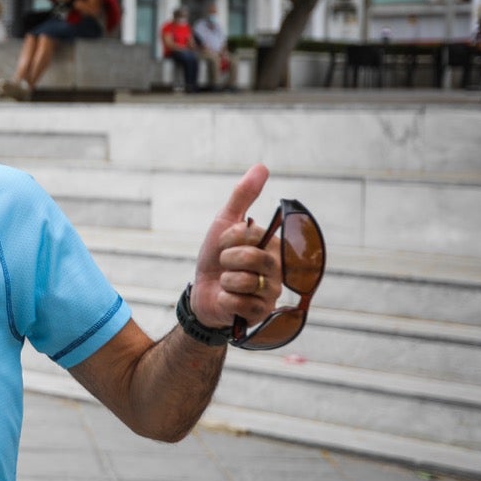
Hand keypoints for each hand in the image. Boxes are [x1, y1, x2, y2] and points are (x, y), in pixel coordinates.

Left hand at [190, 164, 281, 329]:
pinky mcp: (260, 314)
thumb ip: (243, 196)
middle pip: (252, 259)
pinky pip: (237, 303)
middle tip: (224, 265)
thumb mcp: (224, 224)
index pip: (251, 235)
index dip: (229, 238)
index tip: (224, 244)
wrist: (202, 292)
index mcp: (273, 246)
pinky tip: (227, 299)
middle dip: (227, 259)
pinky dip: (224, 299)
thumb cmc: (216, 257)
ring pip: (243, 282)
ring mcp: (271, 293)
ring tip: (226, 283)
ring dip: (224, 281)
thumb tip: (262, 167)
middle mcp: (278, 270)